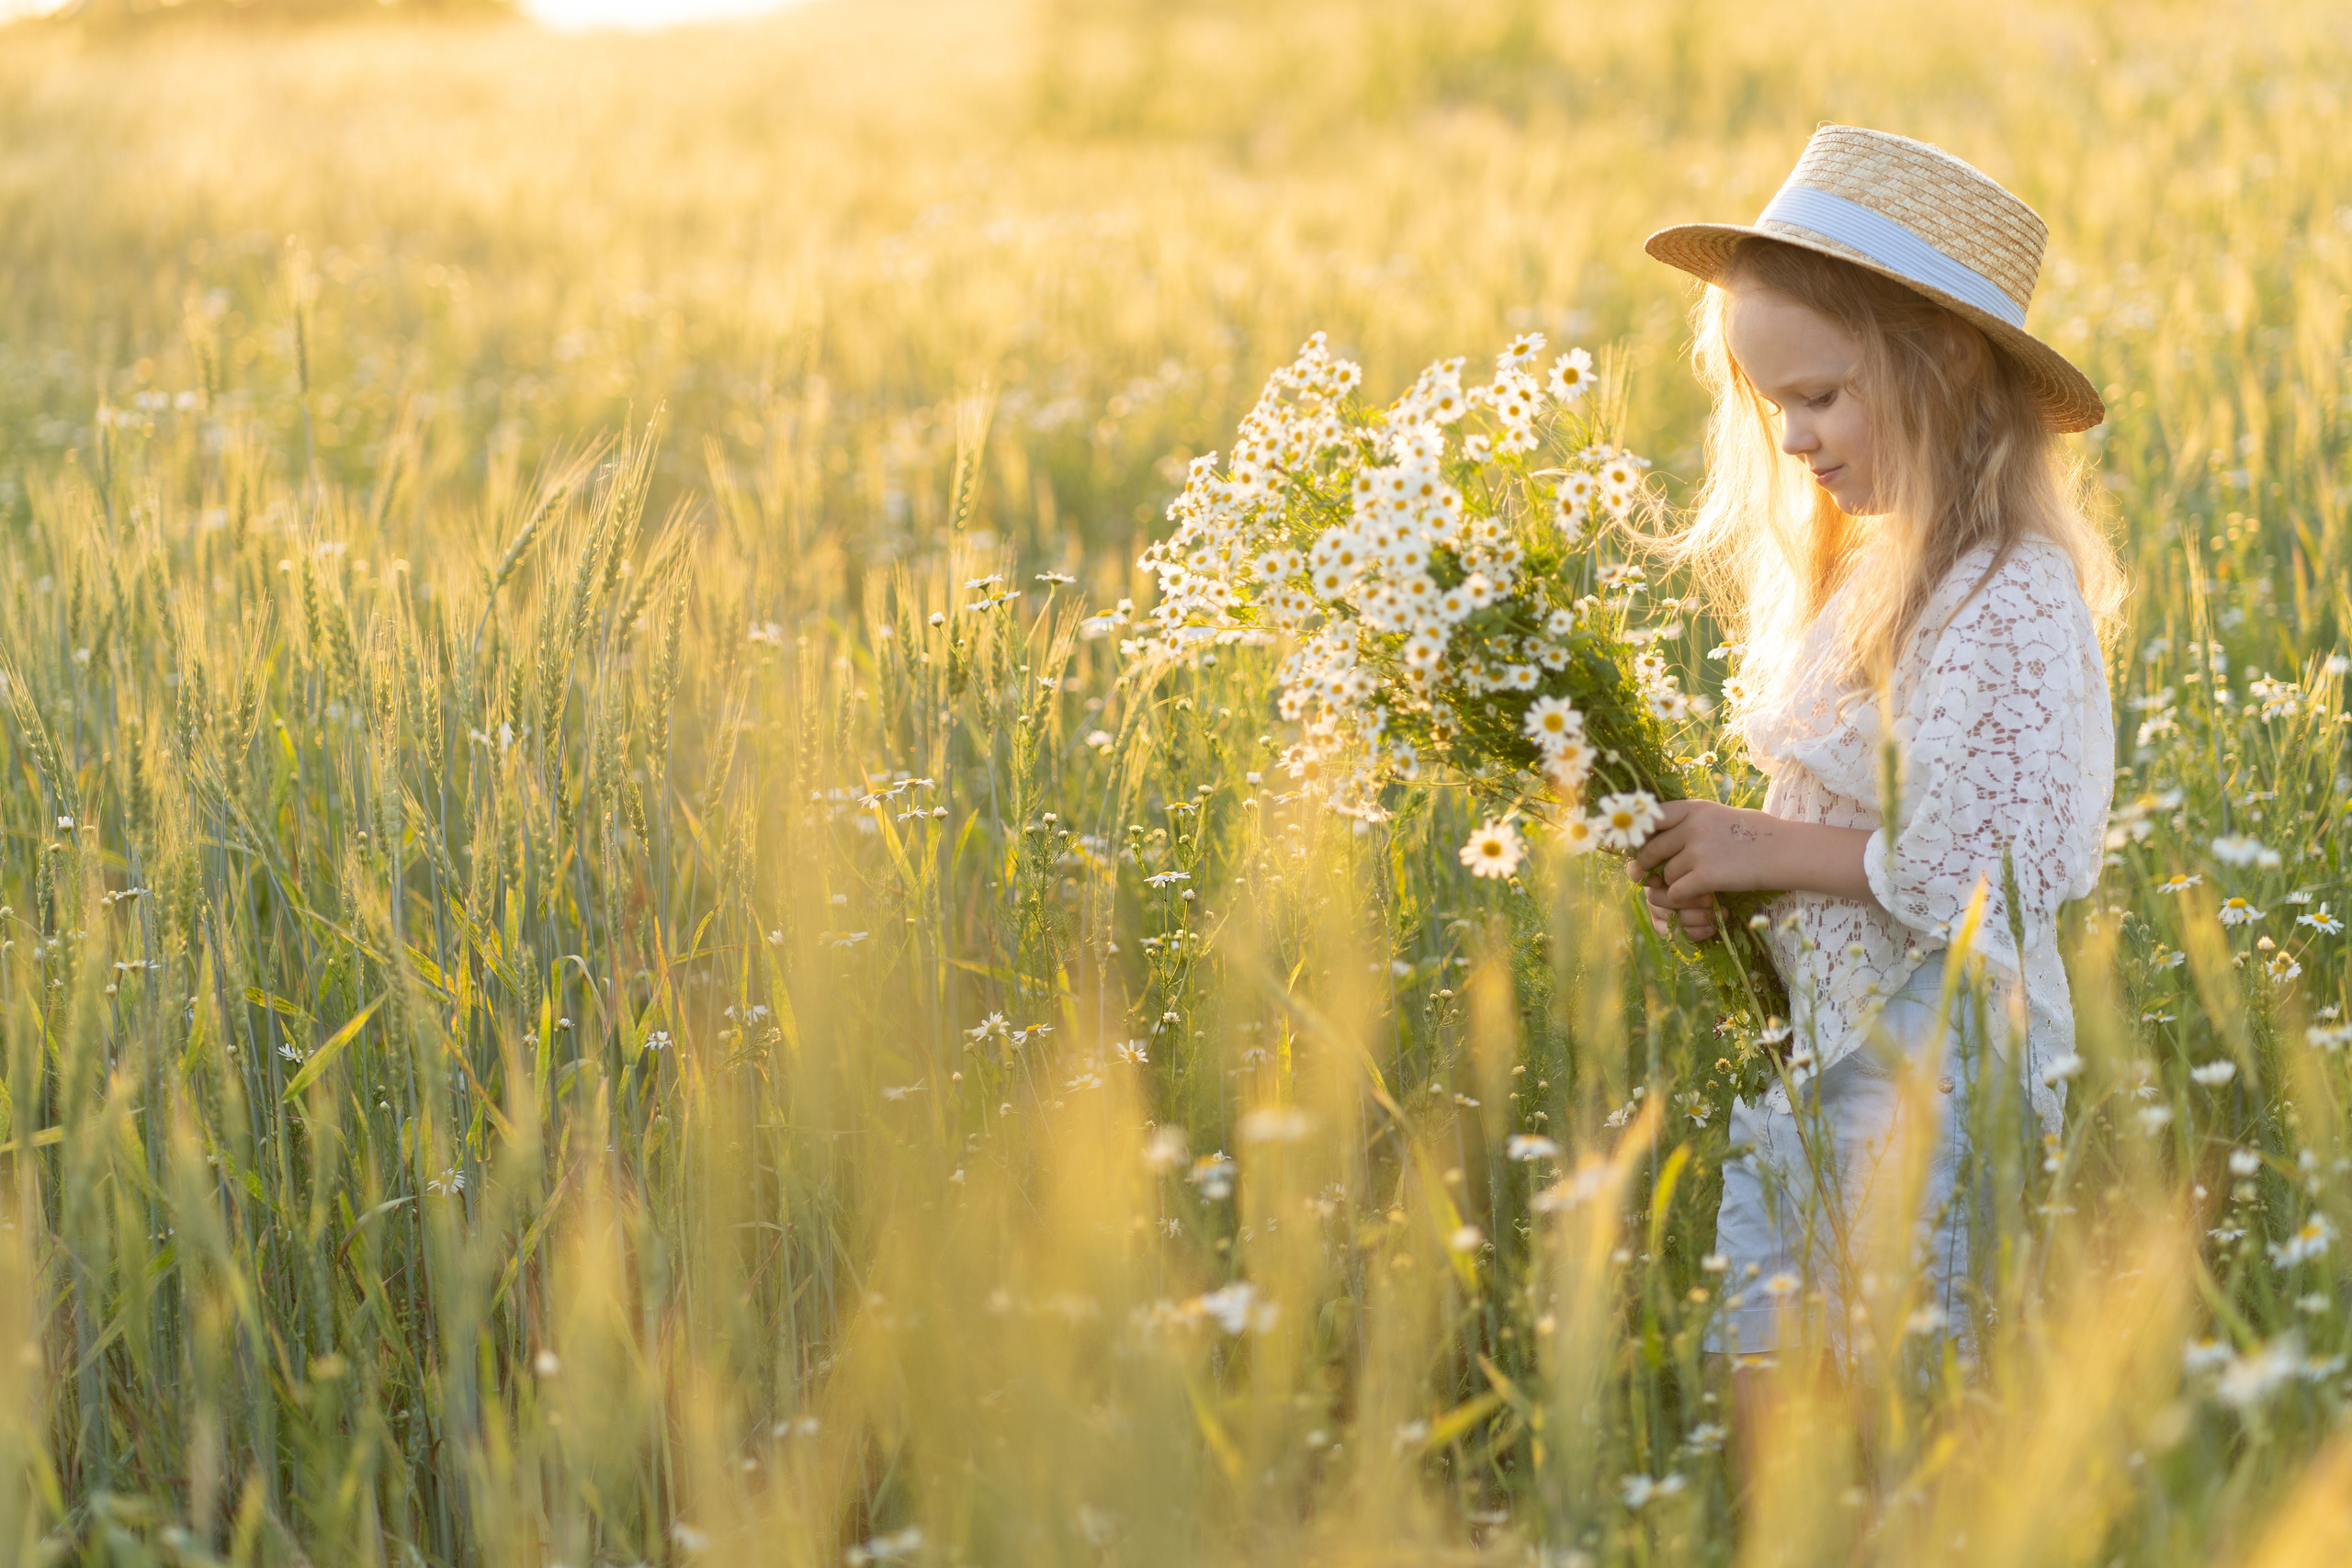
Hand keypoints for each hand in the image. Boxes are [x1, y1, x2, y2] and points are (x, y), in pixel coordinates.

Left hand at [1623, 799, 1787, 943]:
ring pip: (1666, 874)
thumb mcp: (1718, 816)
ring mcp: (1698, 851)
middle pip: (1651, 849)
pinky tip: (1694, 896)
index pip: (1652, 817)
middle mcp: (1691, 826)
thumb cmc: (1754, 835)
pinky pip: (1675, 892)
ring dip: (1673, 883)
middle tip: (1645, 873)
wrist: (1784, 851)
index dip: (1639, 834)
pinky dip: (1680, 899)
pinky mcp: (1706, 876)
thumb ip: (1689, 824)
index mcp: (1694, 808)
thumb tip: (1653, 840)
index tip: (1633, 845)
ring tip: (1693, 882)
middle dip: (1646, 864)